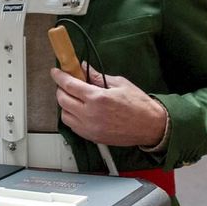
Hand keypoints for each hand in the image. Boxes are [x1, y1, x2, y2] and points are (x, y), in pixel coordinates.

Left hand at [51, 63, 167, 146]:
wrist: (150, 126)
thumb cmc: (139, 104)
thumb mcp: (119, 83)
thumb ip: (98, 77)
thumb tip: (84, 68)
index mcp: (97, 98)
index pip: (69, 85)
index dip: (59, 77)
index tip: (56, 72)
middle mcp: (90, 115)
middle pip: (62, 100)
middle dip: (61, 89)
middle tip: (67, 84)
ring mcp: (89, 128)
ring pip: (64, 115)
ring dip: (65, 104)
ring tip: (75, 98)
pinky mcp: (92, 137)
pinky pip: (73, 126)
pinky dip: (72, 117)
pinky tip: (80, 110)